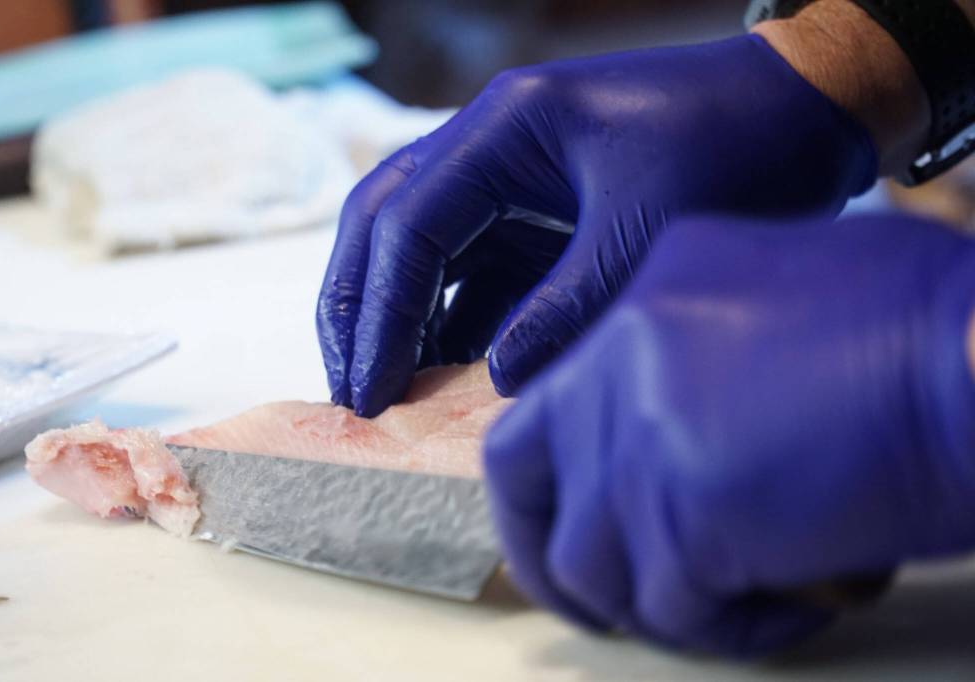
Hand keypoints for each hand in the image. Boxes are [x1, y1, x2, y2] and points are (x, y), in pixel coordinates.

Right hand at [316, 34, 876, 415]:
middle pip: (385, 223)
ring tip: (388, 395)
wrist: (804, 111)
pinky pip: (477, 268)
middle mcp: (491, 144)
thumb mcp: (644, 235)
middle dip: (358, 308)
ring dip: (400, 319)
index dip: (379, 312)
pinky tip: (450, 375)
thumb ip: (563, 311)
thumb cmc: (736, 149)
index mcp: (504, 127)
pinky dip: (456, 320)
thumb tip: (496, 383)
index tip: (370, 392)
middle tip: (351, 392)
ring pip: (423, 248)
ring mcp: (512, 176)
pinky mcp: (540, 211)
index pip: (407, 222)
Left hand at [483, 213, 974, 655]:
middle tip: (591, 595)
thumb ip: (715, 339)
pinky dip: (728, 629)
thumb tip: (698, 414)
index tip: (592, 516)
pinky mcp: (680, 519)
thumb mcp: (794, 280)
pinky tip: (790, 608)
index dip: (567, 470)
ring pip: (587, 563)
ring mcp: (638, 439)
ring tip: (730, 605)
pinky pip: (673, 611)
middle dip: (542, 546)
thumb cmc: (927, 321)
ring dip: (654, 604)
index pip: (555, 397)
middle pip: (519, 471)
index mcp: (646, 299)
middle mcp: (620, 359)